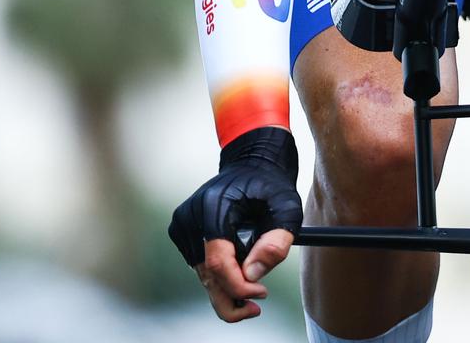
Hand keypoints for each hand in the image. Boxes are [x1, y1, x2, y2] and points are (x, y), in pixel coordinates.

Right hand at [170, 126, 303, 320]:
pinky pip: (200, 265)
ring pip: (203, 274)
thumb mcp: (287, 209)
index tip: (262, 293)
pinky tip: (239, 266)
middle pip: (206, 274)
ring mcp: (181, 224)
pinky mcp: (181, 231)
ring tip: (253, 281)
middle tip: (256, 307)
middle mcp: (189, 216)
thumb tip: (252, 276)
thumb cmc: (271, 185)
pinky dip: (219, 274)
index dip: (239, 285)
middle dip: (232, 295)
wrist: (252, 163)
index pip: (217, 262)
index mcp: (212, 207)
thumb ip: (275, 244)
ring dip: (227, 285)